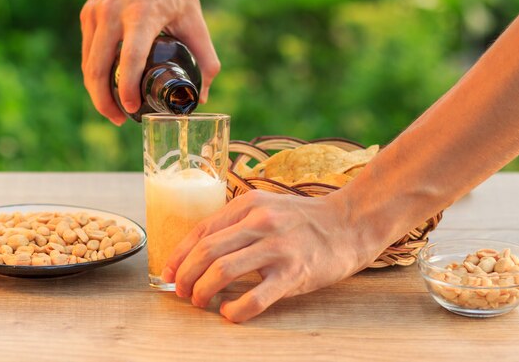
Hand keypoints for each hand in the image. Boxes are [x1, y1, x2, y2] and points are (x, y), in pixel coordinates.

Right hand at [80, 0, 219, 124]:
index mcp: (141, 16)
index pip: (129, 60)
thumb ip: (205, 57)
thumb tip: (201, 95)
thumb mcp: (194, 17)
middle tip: (120, 120)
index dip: (128, 90)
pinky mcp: (88, 13)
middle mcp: (112, 14)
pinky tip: (106, 86)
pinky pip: (87, 51)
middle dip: (105, 101)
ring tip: (112, 110)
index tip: (133, 110)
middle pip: (98, 69)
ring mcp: (96, 13)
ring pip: (88, 63)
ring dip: (96, 92)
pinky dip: (94, 73)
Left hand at [161, 190, 376, 322]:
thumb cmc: (302, 220)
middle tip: (182, 292)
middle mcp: (259, 223)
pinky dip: (235, 310)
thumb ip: (236, 224)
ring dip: (202, 292)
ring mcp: (276, 247)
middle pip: (206, 252)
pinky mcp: (293, 273)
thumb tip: (200, 251)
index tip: (169, 273)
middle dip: (186, 276)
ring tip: (200, 302)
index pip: (201, 231)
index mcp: (248, 205)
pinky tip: (230, 313)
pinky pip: (254, 297)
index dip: (179, 255)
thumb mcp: (266, 207)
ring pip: (222, 272)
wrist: (349, 224)